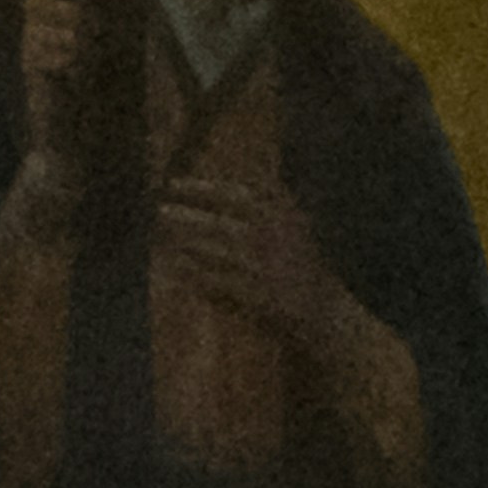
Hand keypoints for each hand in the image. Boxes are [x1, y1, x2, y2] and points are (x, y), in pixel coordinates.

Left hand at [153, 152, 352, 375]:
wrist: (328, 316)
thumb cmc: (305, 269)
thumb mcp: (298, 226)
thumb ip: (275, 199)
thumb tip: (251, 172)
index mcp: (286, 218)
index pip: (239, 194)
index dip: (204, 188)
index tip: (175, 183)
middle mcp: (276, 240)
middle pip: (221, 223)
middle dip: (187, 215)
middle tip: (158, 209)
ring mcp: (267, 269)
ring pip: (215, 252)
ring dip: (185, 242)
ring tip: (160, 235)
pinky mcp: (259, 298)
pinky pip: (217, 283)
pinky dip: (194, 274)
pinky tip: (175, 268)